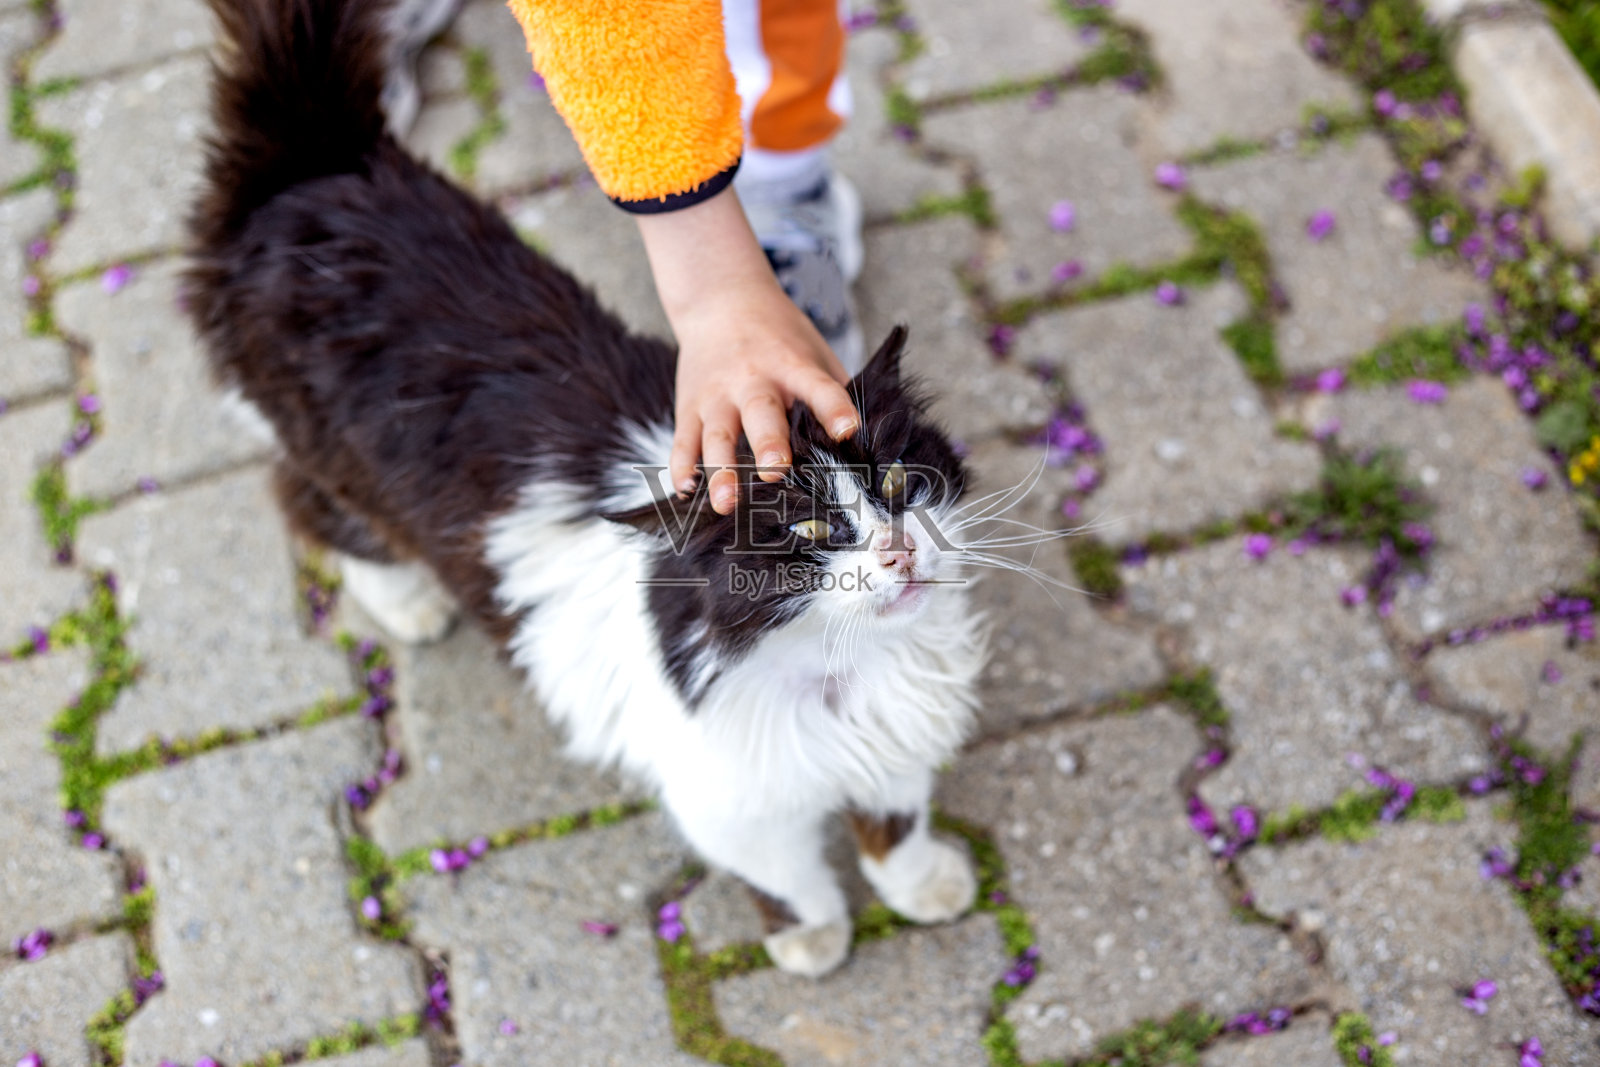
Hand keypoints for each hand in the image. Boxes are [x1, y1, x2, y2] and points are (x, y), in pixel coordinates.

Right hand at [636, 188, 859, 513]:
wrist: (720, 299)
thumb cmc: (779, 336)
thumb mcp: (814, 352)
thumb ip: (836, 393)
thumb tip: (872, 443)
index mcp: (793, 366)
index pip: (818, 387)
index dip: (834, 408)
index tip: (849, 429)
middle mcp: (753, 381)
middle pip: (761, 414)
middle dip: (769, 443)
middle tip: (778, 470)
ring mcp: (717, 396)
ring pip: (717, 436)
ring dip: (721, 470)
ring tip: (727, 502)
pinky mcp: (688, 408)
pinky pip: (683, 441)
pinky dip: (681, 467)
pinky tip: (685, 492)